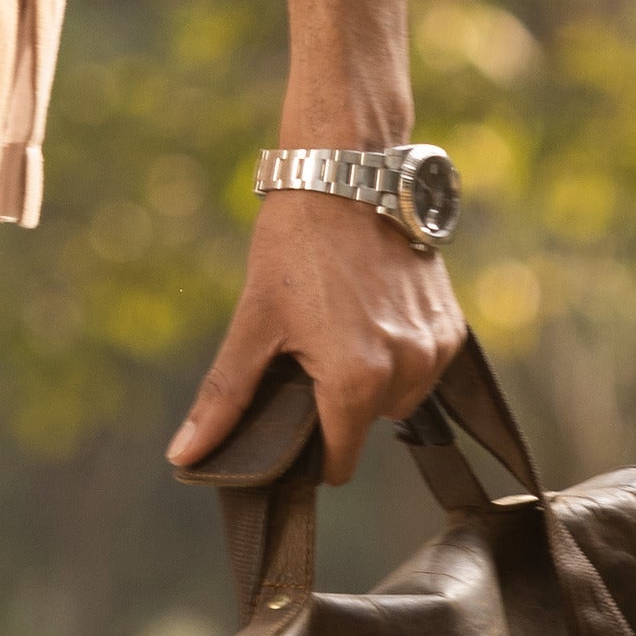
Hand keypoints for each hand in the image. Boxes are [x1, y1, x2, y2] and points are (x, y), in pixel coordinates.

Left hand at [168, 183, 464, 486]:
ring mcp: (434, 349)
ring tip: (340, 325)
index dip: (309, 450)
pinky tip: (371, 312)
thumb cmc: (295, 244)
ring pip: (398, 399)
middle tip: (310, 350)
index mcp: (357, 380)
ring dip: (373, 380)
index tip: (292, 415)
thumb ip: (225, 397)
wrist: (349, 173)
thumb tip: (184, 457)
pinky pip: (422, 368)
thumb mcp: (254, 320)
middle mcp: (406, 371)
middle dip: (338, 403)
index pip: (339, 461)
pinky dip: (398, 354)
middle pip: (366, 427)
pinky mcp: (451, 325)